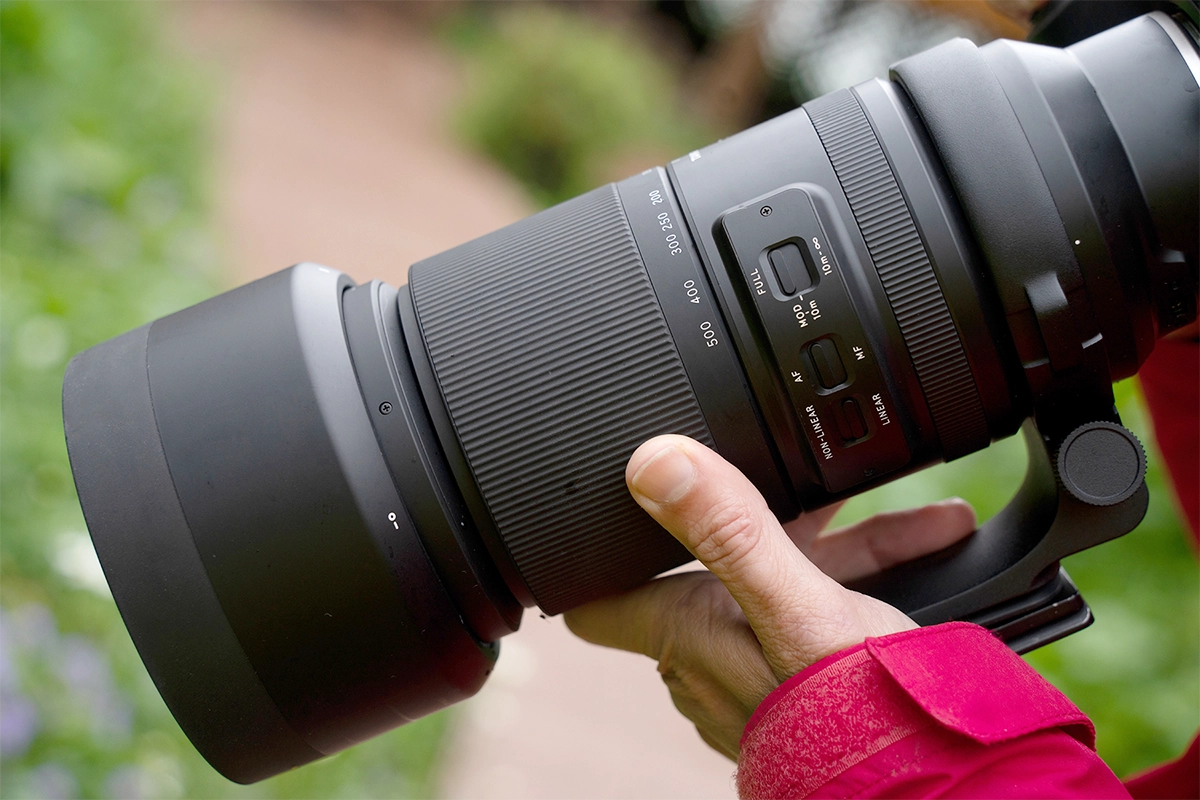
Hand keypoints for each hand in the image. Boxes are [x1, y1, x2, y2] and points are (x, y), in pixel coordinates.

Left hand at [564, 435, 975, 759]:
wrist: (939, 779)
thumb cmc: (859, 715)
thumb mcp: (796, 606)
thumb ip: (730, 532)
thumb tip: (655, 461)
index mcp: (685, 632)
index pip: (598, 599)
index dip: (591, 551)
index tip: (599, 508)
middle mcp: (709, 654)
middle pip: (700, 563)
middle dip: (742, 514)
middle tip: (788, 468)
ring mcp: (758, 665)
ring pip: (775, 574)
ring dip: (827, 536)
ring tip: (890, 501)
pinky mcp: (807, 672)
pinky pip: (822, 603)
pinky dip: (868, 567)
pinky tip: (932, 537)